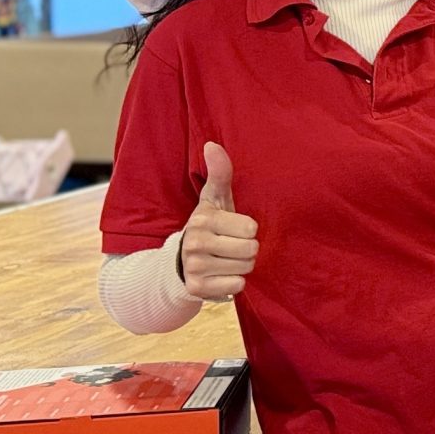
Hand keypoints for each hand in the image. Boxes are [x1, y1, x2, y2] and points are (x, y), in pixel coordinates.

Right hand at [179, 143, 256, 301]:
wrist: (183, 261)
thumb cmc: (210, 225)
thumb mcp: (214, 199)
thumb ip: (219, 173)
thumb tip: (212, 144)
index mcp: (203, 219)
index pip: (251, 227)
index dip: (249, 229)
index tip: (234, 229)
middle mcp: (195, 242)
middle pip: (251, 250)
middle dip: (248, 249)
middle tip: (232, 246)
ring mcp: (194, 267)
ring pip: (245, 269)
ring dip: (242, 266)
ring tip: (227, 259)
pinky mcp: (196, 289)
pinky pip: (236, 286)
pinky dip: (234, 283)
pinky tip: (221, 275)